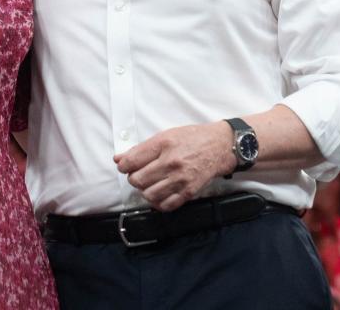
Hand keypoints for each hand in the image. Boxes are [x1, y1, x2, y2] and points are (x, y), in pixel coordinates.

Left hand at [113, 122, 234, 211]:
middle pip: (137, 180)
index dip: (123, 165)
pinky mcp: (188, 192)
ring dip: (145, 191)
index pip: (132, 161)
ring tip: (150, 184)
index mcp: (163, 144)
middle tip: (139, 174)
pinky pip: (165, 205)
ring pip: (149, 194)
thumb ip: (141, 148)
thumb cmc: (193, 138)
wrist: (220, 146)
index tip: (124, 166)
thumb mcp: (166, 135)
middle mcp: (171, 162)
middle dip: (134, 178)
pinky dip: (158, 202)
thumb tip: (119, 158)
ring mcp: (180, 179)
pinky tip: (159, 194)